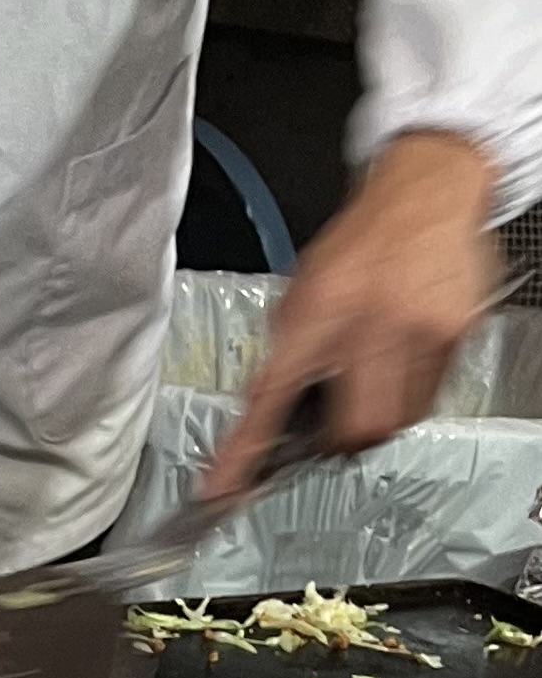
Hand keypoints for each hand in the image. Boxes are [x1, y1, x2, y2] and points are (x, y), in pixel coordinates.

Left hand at [205, 130, 497, 499]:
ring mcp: (419, 330)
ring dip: (379, 417)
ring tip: (374, 382)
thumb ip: (286, 348)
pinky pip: (430, 393)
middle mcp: (371, 324)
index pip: (270, 397)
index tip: (222, 488)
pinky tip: (403, 357)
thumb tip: (265, 405)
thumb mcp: (304, 288)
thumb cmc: (361, 240)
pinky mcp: (455, 332)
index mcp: (319, 312)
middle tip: (334, 429)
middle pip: (356, 429)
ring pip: (397, 419)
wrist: (428, 189)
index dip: (244, 451)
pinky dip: (412, 391)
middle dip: (341, 442)